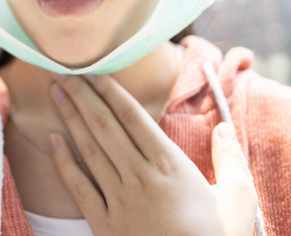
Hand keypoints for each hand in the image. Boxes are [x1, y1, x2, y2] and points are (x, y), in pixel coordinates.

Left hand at [48, 74, 256, 235]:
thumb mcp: (238, 200)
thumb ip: (230, 159)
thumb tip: (226, 127)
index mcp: (172, 166)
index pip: (134, 118)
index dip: (111, 92)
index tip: (93, 72)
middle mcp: (141, 177)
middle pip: (105, 127)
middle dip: (83, 96)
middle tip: (63, 71)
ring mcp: (120, 201)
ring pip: (89, 151)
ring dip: (70, 119)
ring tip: (55, 94)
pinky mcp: (105, 225)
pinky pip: (79, 188)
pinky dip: (63, 163)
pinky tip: (52, 141)